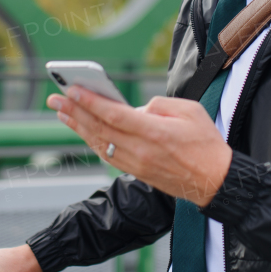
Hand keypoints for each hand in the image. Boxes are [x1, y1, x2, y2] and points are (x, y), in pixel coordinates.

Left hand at [48, 87, 231, 206]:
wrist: (215, 181)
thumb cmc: (206, 143)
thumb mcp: (190, 111)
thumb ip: (160, 104)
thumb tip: (137, 108)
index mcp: (154, 132)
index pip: (114, 115)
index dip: (90, 102)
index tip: (72, 90)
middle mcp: (141, 150)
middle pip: (100, 128)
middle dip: (75, 111)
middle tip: (55, 98)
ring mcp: (137, 164)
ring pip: (99, 143)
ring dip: (78, 127)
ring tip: (61, 112)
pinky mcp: (137, 172)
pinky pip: (107, 155)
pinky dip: (91, 141)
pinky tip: (82, 130)